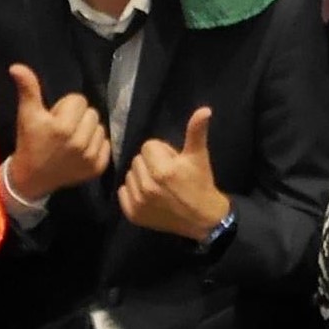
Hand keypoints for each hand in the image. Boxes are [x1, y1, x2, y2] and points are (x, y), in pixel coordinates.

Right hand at [3, 64, 115, 204]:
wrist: (31, 178)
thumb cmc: (29, 142)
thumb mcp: (27, 114)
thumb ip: (27, 89)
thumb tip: (16, 67)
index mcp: (62, 127)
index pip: (78, 100)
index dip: (65, 107)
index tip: (54, 118)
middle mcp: (79, 143)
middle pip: (92, 113)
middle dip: (78, 117)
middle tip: (62, 129)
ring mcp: (89, 157)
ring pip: (100, 128)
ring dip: (88, 131)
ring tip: (71, 139)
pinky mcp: (96, 168)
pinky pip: (106, 145)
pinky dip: (96, 146)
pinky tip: (80, 151)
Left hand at [121, 104, 229, 237]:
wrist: (202, 219)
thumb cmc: (200, 183)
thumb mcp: (199, 156)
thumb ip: (196, 132)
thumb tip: (205, 110)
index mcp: (163, 170)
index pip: (148, 147)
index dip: (163, 152)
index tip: (174, 163)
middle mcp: (148, 186)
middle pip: (137, 161)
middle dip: (151, 164)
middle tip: (167, 175)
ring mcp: (139, 202)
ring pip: (129, 175)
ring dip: (141, 178)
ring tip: (158, 186)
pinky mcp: (134, 214)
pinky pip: (122, 192)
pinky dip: (132, 192)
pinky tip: (148, 197)